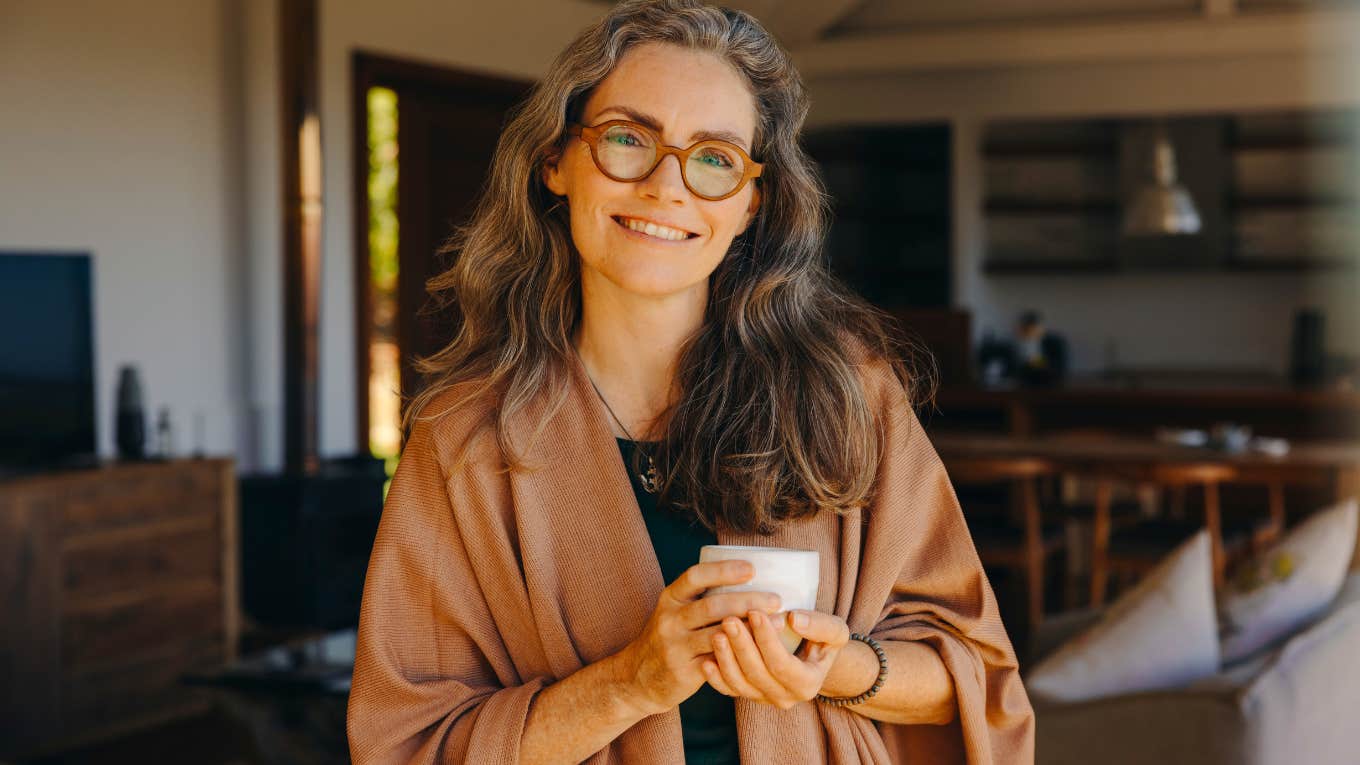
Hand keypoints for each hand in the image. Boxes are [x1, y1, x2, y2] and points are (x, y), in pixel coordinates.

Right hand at [615, 561, 782, 716]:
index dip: (723, 570)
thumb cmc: (669, 637)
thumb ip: (702, 598)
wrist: (637, 677)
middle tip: (776, 600)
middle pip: (712, 606)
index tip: (752, 568)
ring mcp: (675, 647)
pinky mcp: (683, 672)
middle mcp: (669, 620)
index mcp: (669, 598)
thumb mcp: (675, 611)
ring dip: (750, 629)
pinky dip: (740, 654)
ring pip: (717, 635)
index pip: (695, 576)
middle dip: (747, 601)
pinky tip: (762, 650)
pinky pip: (717, 662)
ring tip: (777, 624)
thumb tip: (752, 579)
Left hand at [702, 608, 850, 709]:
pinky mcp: (747, 694)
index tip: (755, 612)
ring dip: (726, 660)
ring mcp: (763, 698)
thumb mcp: (834, 631)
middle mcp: (785, 697)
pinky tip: (706, 660)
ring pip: (740, 684)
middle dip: (742, 647)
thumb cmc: (822, 639)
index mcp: (807, 684)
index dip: (767, 640)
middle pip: (757, 674)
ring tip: (716, 634)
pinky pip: (728, 690)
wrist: (812, 657)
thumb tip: (793, 619)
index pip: (782, 664)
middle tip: (729, 620)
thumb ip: (820, 626)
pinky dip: (716, 678)